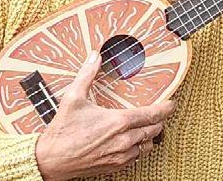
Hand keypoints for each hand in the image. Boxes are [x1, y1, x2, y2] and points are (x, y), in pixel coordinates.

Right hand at [35, 51, 175, 179]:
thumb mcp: (73, 97)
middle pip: (154, 130)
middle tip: (160, 111)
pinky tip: (133, 140)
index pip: (152, 115)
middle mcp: (124, 140)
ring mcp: (120, 155)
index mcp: (118, 122)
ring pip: (147, 145)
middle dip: (160, 120)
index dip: (166, 108)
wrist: (50, 161)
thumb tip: (95, 56)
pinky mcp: (115, 166)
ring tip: (148, 125)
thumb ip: (87, 74)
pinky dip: (139, 148)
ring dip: (150, 135)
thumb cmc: (62, 131)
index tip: (172, 103)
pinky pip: (136, 157)